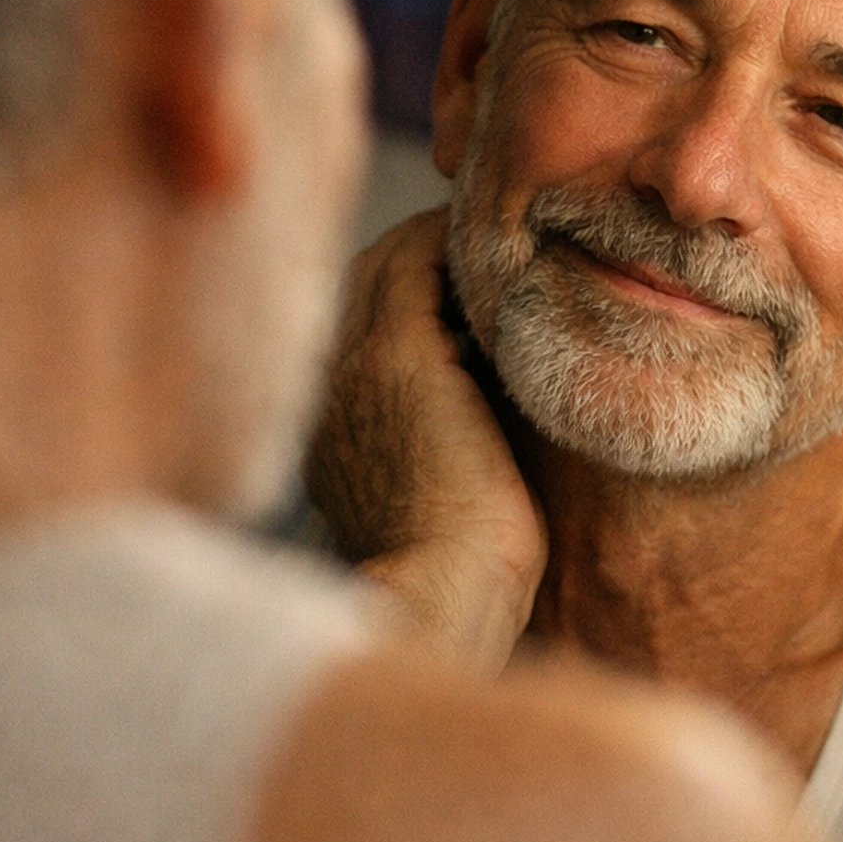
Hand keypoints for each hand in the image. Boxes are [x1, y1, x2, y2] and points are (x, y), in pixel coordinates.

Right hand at [305, 209, 546, 668]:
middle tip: (496, 248)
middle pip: (364, 285)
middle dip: (425, 257)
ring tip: (507, 237)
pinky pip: (417, 260)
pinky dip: (455, 241)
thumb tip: (506, 425)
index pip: (361, 335)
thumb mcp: (450, 510)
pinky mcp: (399, 356)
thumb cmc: (467, 582)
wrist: (444, 604)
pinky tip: (510, 240)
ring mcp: (356, 368)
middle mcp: (331, 393)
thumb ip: (457, 456)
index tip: (477, 294)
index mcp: (335, 435)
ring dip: (441, 244)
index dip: (414, 302)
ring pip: (385, 264)